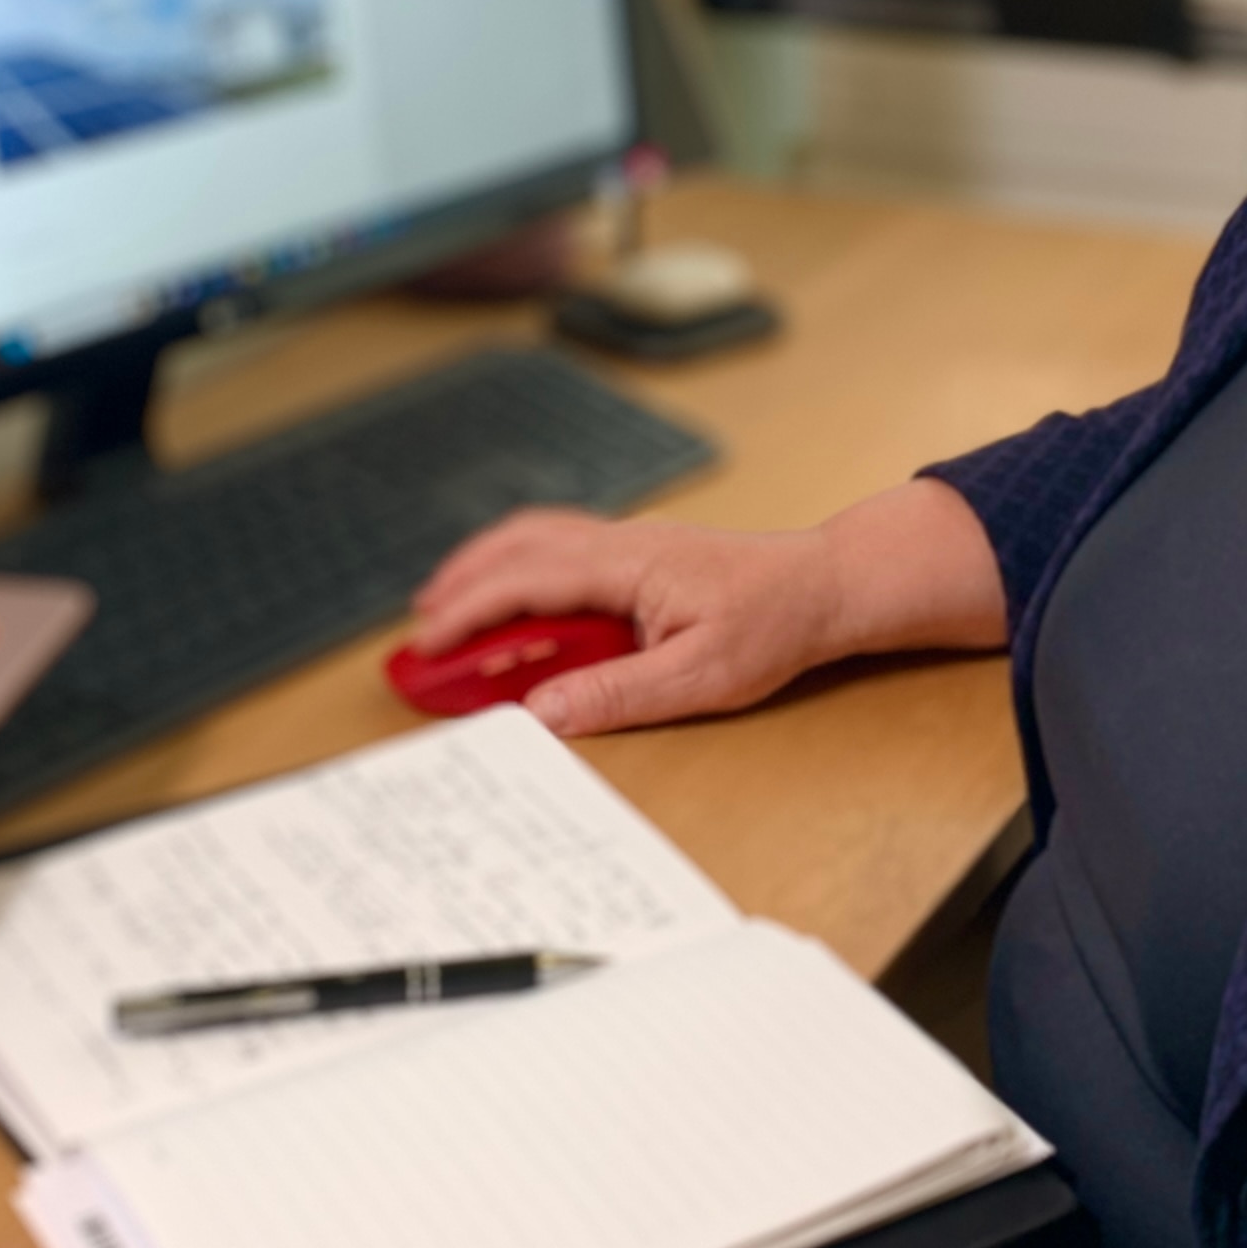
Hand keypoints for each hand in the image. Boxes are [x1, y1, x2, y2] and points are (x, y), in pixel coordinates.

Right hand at [408, 479, 1008, 736]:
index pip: (525, 581)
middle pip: (516, 547)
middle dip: (459, 585)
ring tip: (448, 608)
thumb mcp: (699, 678)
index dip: (468, 612)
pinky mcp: (640, 553)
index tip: (427, 644)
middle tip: (420, 631)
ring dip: (485, 567)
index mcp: (626, 565)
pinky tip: (513, 595)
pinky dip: (519, 564)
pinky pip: (561, 544)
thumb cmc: (774, 625)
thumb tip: (542, 710)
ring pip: (535, 537)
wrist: (826, 586)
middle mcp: (620, 541)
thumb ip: (616, 693)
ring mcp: (629, 541)